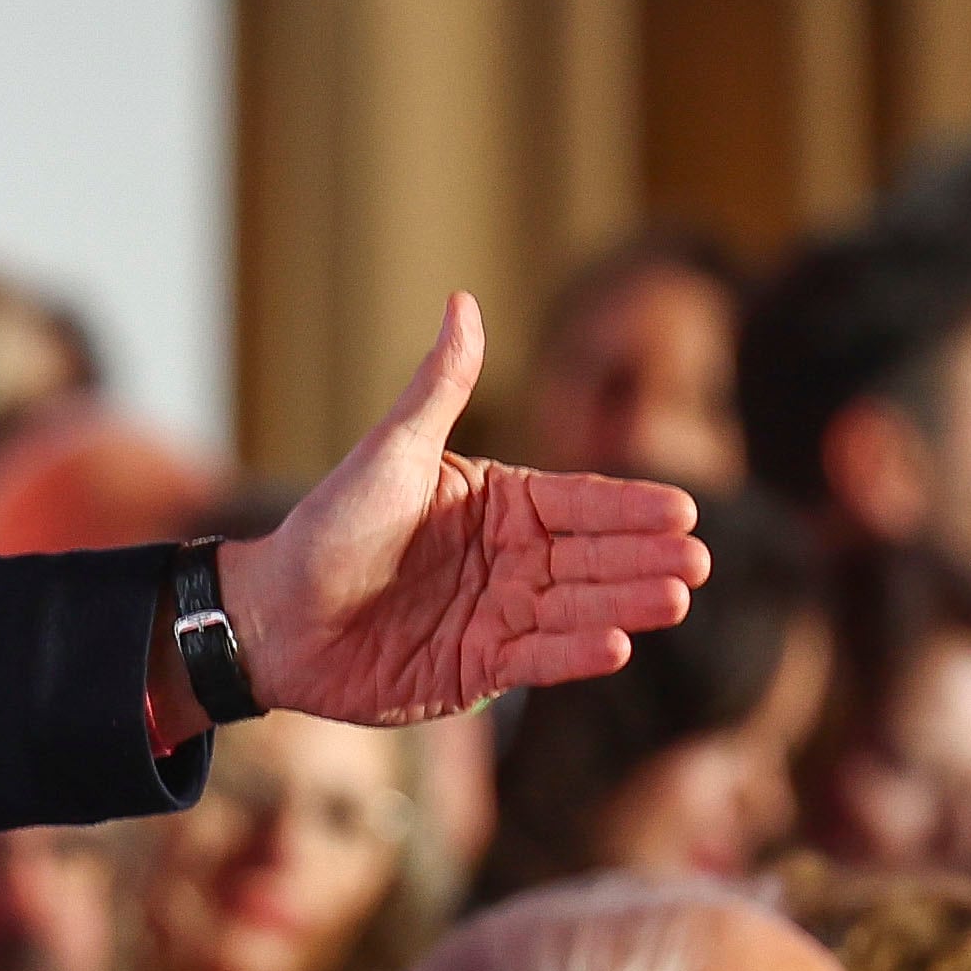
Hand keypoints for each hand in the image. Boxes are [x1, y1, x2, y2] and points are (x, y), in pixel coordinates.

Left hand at [188, 293, 706, 733]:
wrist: (273, 615)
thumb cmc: (328, 525)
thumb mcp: (391, 452)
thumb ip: (441, 387)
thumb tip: (464, 299)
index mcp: (500, 504)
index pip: (579, 502)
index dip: (630, 508)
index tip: (684, 509)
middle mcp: (510, 560)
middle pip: (591, 557)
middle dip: (645, 560)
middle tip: (697, 561)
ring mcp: (499, 616)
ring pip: (575, 608)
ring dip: (626, 604)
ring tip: (674, 599)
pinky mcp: (479, 670)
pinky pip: (536, 659)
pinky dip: (577, 654)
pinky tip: (619, 646)